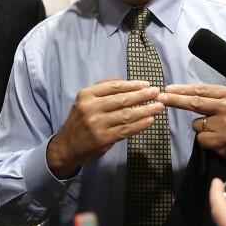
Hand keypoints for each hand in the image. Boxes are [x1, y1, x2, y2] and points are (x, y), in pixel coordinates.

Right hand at [47, 77, 164, 177]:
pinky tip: (150, 120)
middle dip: (142, 95)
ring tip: (159, 106)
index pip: (114, 87)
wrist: (66, 147)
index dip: (132, 85)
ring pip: (127, 114)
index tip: (147, 84)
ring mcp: (97, 124)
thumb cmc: (78, 122)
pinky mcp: (103, 139)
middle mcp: (91, 108)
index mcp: (86, 95)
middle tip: (157, 92)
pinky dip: (140, 125)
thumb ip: (100, 89)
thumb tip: (119, 78)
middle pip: (122, 99)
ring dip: (146, 110)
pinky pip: (126, 130)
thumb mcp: (83, 101)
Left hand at [157, 84, 225, 168]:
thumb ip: (206, 97)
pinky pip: (200, 138)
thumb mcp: (224, 103)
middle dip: (176, 100)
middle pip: (196, 102)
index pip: (200, 90)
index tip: (167, 89)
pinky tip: (215, 139)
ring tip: (214, 130)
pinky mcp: (221, 140)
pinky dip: (203, 140)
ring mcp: (225, 124)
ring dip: (199, 128)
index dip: (182, 90)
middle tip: (161, 98)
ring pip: (196, 124)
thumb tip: (177, 92)